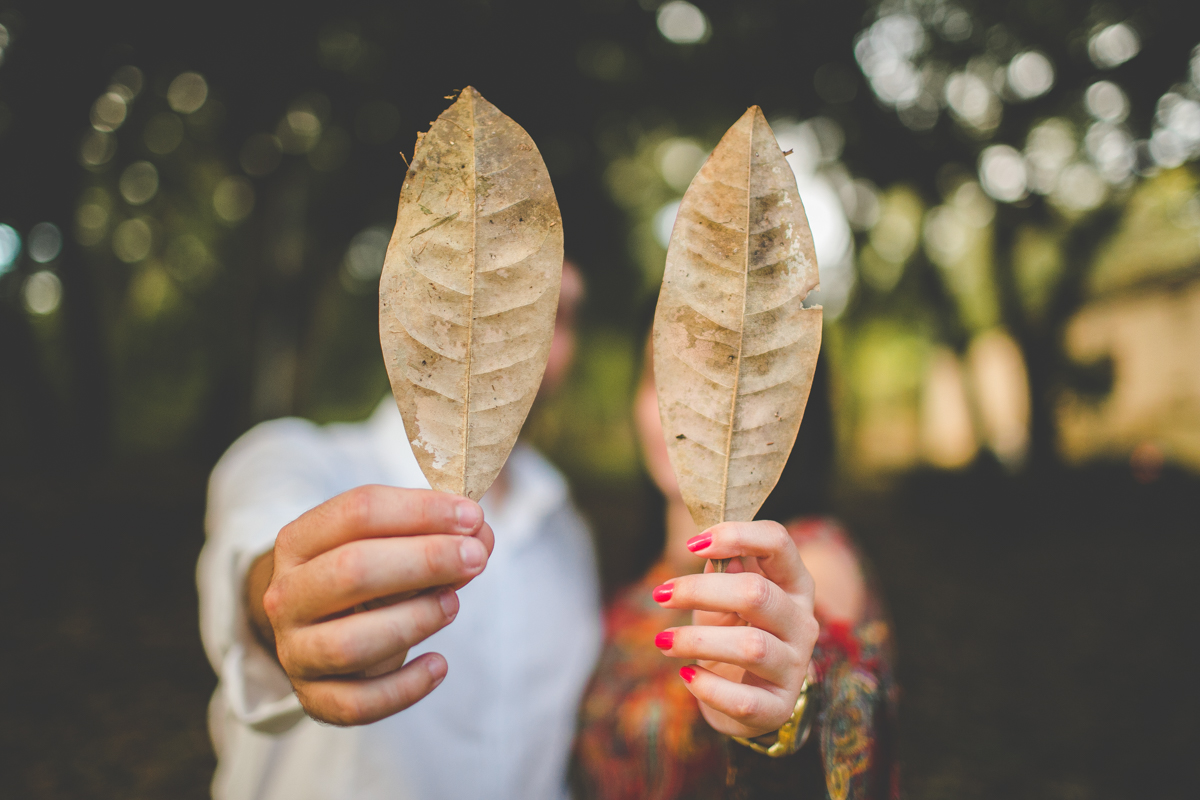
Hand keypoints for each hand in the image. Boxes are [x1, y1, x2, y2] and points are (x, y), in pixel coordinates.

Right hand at [247, 485, 493, 725]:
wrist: (317, 629)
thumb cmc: (366, 579)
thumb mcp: (392, 546)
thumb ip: (439, 536)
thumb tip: (479, 536)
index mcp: (299, 541)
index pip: (358, 512)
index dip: (421, 511)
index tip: (472, 516)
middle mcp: (287, 595)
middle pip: (351, 570)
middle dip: (425, 560)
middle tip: (474, 558)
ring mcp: (296, 651)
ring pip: (350, 643)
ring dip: (414, 620)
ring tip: (453, 604)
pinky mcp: (316, 698)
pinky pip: (358, 703)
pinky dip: (405, 687)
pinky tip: (439, 664)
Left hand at [651, 520, 818, 738]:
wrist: (743, 694)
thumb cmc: (731, 632)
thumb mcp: (723, 598)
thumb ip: (721, 571)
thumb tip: (710, 550)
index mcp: (793, 583)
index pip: (778, 542)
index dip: (737, 535)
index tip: (692, 544)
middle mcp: (802, 622)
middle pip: (757, 593)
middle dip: (701, 590)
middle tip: (661, 595)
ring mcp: (795, 666)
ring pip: (751, 647)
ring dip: (696, 640)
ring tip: (664, 641)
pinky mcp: (778, 707)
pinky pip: (744, 700)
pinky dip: (708, 687)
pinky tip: (687, 675)